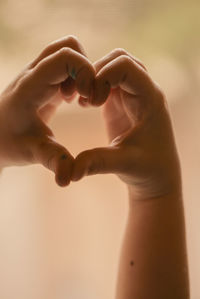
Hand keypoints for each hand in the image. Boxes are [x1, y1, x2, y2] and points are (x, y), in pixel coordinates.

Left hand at [0, 36, 94, 185]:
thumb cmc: (9, 143)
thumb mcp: (32, 153)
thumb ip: (53, 162)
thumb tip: (67, 179)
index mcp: (30, 88)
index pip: (64, 57)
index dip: (85, 72)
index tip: (89, 98)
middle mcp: (32, 74)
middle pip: (67, 46)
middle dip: (85, 69)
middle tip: (84, 97)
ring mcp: (36, 74)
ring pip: (65, 51)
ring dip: (79, 71)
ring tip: (77, 98)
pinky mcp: (41, 79)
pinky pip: (63, 63)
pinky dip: (74, 76)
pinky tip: (71, 98)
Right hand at [73, 49, 180, 198]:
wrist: (156, 175)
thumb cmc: (147, 169)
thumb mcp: (122, 164)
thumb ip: (96, 163)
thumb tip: (71, 173)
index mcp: (150, 99)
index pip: (127, 66)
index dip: (104, 76)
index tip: (93, 103)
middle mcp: (144, 92)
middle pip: (119, 59)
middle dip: (97, 72)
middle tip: (86, 99)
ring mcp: (133, 96)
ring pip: (113, 67)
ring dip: (94, 78)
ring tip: (84, 101)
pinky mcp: (123, 103)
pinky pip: (108, 81)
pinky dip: (93, 86)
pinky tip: (84, 104)